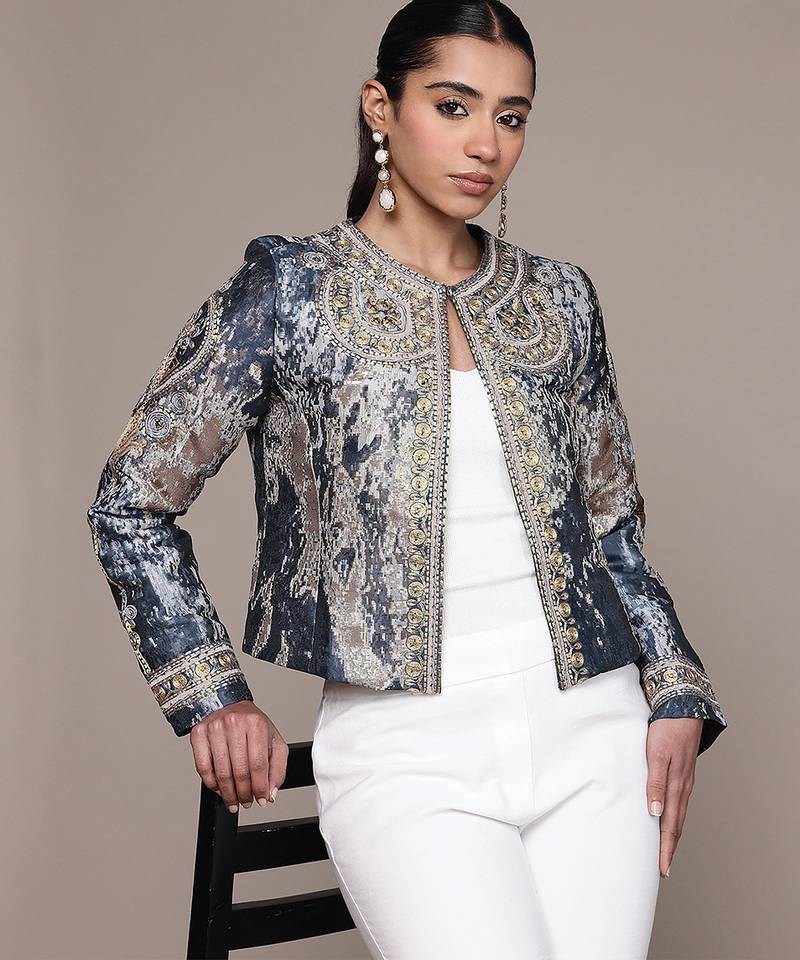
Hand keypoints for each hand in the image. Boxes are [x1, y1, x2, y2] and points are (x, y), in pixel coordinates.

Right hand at [189, 700, 287, 812]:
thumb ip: (278, 768)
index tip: (261, 799)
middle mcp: (234, 723)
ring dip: (228, 794)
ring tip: (234, 801)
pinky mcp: (198, 733)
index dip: (260, 787)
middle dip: (244, 793)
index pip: (258, 764)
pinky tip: (220, 789)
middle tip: (247, 802)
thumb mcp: (274, 741)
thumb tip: (270, 794)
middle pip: (240, 771)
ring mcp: (214, 728)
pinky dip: (212, 784)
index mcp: (256, 723)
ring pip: (221, 773)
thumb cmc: (253, 725)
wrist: (229, 705)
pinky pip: (203, 768)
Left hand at [645, 717, 702, 877]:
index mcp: (675, 786)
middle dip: (668, 849)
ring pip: (678, 815)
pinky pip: (679, 802)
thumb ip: (655, 783)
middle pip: (675, 825)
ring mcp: (684, 780)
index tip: (661, 869)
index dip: (665, 848)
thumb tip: (655, 812)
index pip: (669, 826)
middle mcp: (682, 787)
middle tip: (662, 870)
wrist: (682, 707)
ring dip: (671, 835)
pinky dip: (674, 818)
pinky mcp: (683, 772)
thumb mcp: (656, 754)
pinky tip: (668, 820)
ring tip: (664, 852)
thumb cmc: (666, 729)